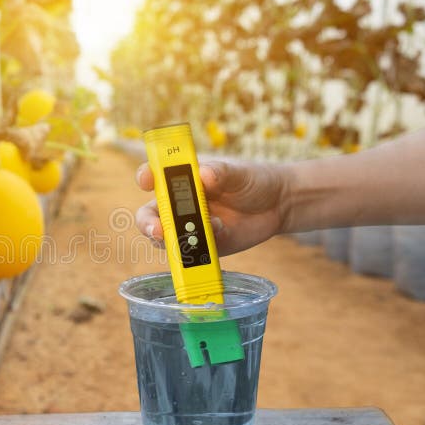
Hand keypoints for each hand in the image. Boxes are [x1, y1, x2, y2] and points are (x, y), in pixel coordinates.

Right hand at [135, 160, 289, 255]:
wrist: (278, 205)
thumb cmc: (253, 180)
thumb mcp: (238, 172)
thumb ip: (220, 172)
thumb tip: (204, 175)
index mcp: (183, 180)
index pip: (154, 177)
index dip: (145, 178)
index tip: (147, 180)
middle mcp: (180, 205)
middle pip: (151, 216)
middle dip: (149, 224)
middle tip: (159, 230)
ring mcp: (190, 228)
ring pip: (166, 239)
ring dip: (173, 241)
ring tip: (197, 234)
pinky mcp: (204, 246)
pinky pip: (192, 252)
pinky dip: (200, 247)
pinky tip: (221, 231)